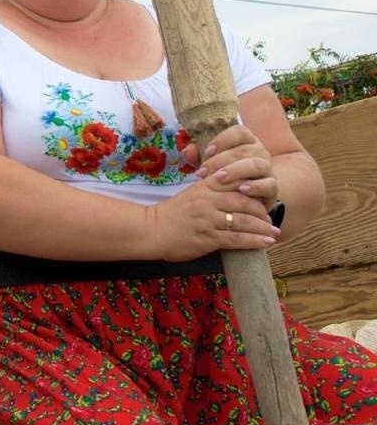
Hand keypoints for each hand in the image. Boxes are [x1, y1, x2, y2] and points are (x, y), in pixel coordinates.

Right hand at [151, 126, 278, 260]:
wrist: (151, 230)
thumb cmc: (173, 214)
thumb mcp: (191, 194)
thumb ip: (212, 191)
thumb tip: (238, 193)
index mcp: (204, 187)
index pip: (235, 181)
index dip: (252, 188)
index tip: (263, 196)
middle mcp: (207, 201)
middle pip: (244, 201)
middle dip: (261, 211)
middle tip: (270, 218)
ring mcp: (208, 219)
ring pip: (244, 221)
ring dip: (263, 227)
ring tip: (273, 232)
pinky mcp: (208, 237)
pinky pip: (237, 239)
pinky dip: (254, 241)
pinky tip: (266, 242)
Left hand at [196, 123, 279, 208]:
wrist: (244, 198)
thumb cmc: (224, 176)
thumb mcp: (209, 164)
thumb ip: (197, 155)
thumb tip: (187, 151)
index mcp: (246, 142)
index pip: (240, 132)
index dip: (223, 139)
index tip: (207, 151)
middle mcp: (260, 153)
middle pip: (245, 150)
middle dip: (221, 160)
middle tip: (203, 172)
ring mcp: (268, 170)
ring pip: (257, 165)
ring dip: (236, 171)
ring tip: (219, 178)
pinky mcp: (273, 188)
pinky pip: (270, 185)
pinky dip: (255, 187)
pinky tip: (241, 190)